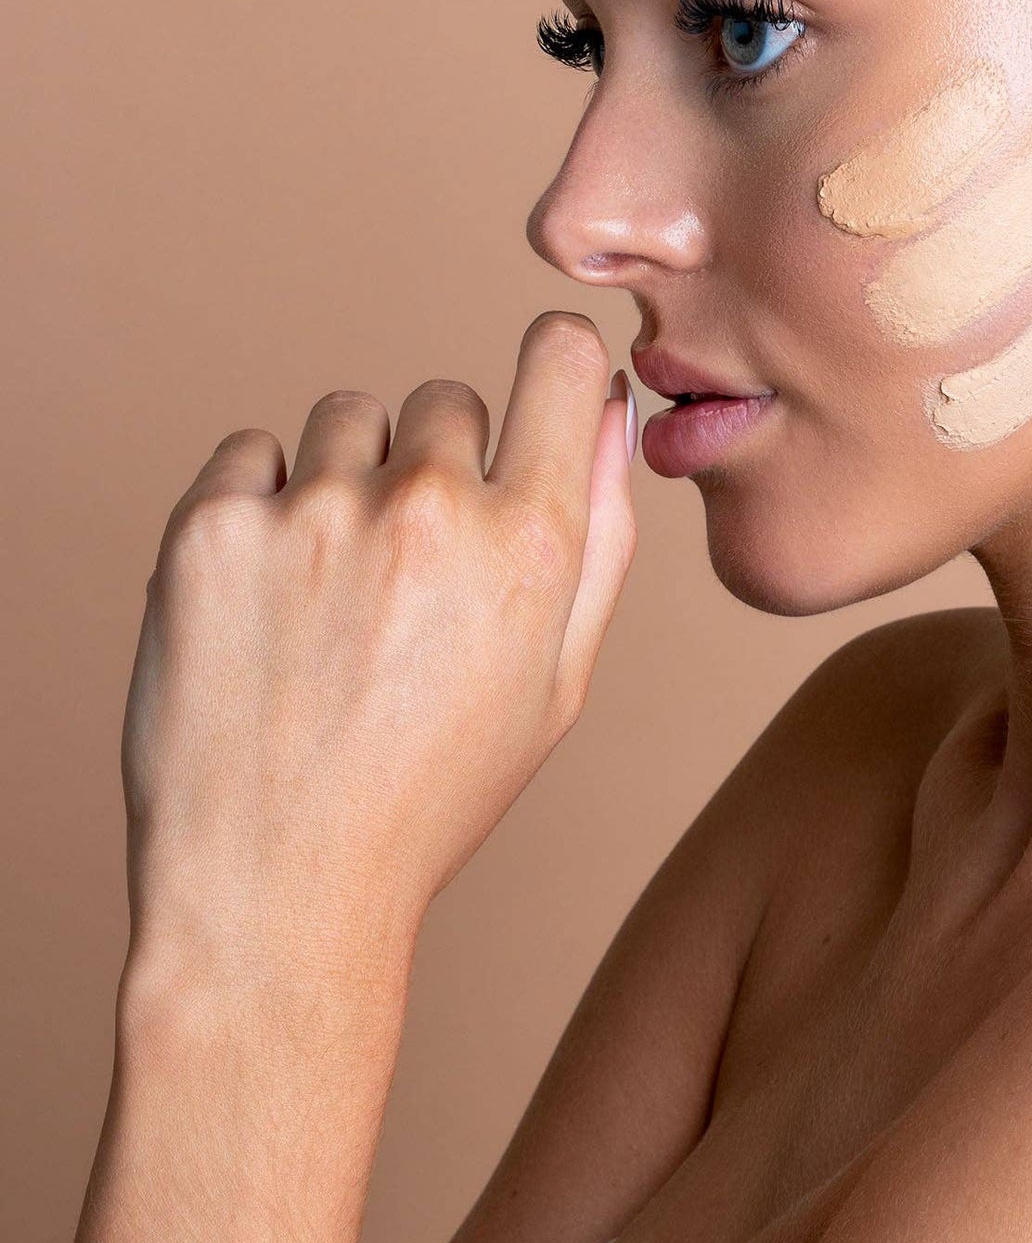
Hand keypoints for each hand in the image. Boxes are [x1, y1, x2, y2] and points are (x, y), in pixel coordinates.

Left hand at [120, 310, 638, 976]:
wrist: (277, 888)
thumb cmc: (433, 790)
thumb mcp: (558, 680)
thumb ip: (602, 534)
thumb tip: (609, 410)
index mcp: (532, 542)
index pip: (561, 355)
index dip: (555, 358)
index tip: (535, 388)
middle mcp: (432, 508)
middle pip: (449, 398)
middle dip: (440, 462)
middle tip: (410, 572)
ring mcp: (315, 512)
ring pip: (350, 418)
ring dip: (349, 478)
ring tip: (334, 592)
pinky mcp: (212, 528)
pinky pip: (251, 453)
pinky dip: (261, 504)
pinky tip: (270, 595)